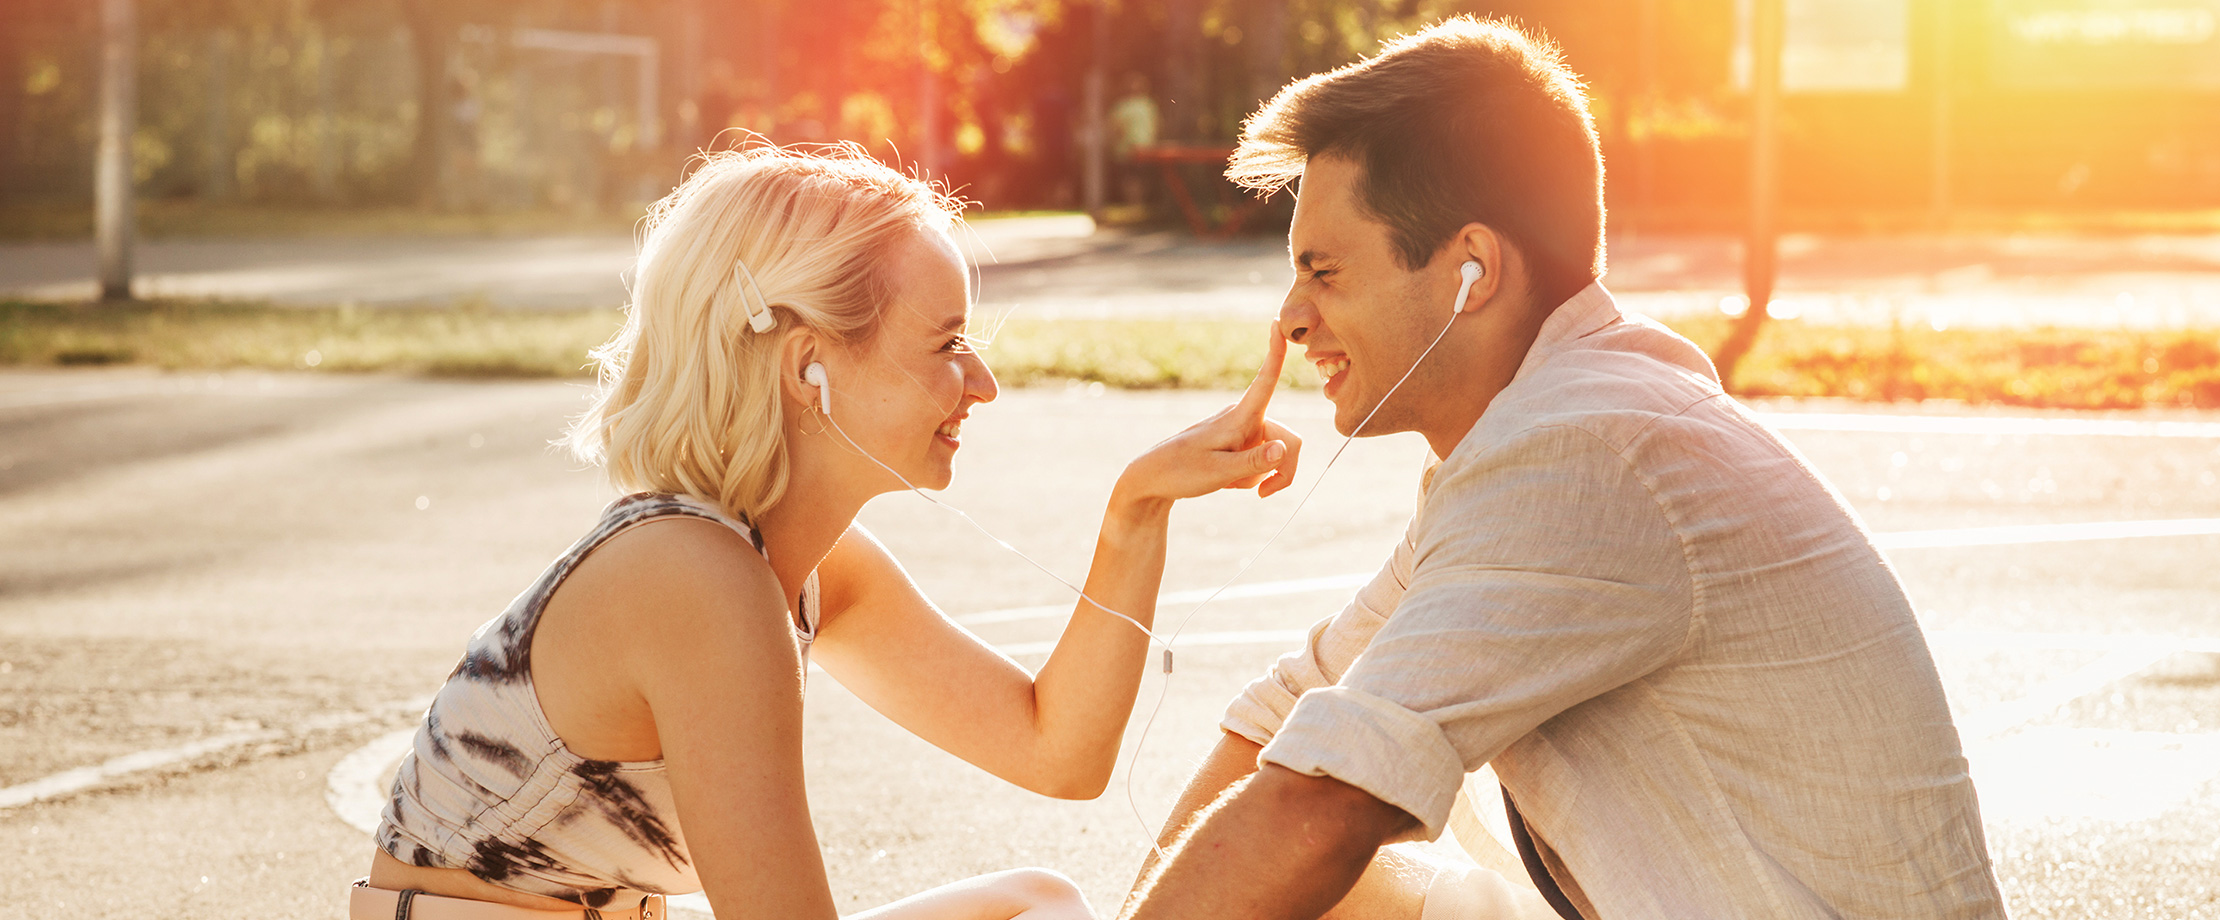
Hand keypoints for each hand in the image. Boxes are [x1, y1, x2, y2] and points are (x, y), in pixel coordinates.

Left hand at [1117, 326, 1303, 504]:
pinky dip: (1251, 476)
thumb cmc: (1181, 472)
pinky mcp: (1239, 445)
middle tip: (1263, 494)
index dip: (1275, 352)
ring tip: (1230, 482)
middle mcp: (1244, 419)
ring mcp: (1242, 433)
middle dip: (1283, 469)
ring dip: (1262, 475)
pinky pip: (1260, 462)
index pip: (1264, 380)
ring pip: (1275, 455)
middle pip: (1287, 440)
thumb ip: (1254, 462)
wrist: (1152, 480)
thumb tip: (1283, 450)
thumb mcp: (1219, 471)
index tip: (1278, 321)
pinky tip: (1228, 480)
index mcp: (1239, 417)